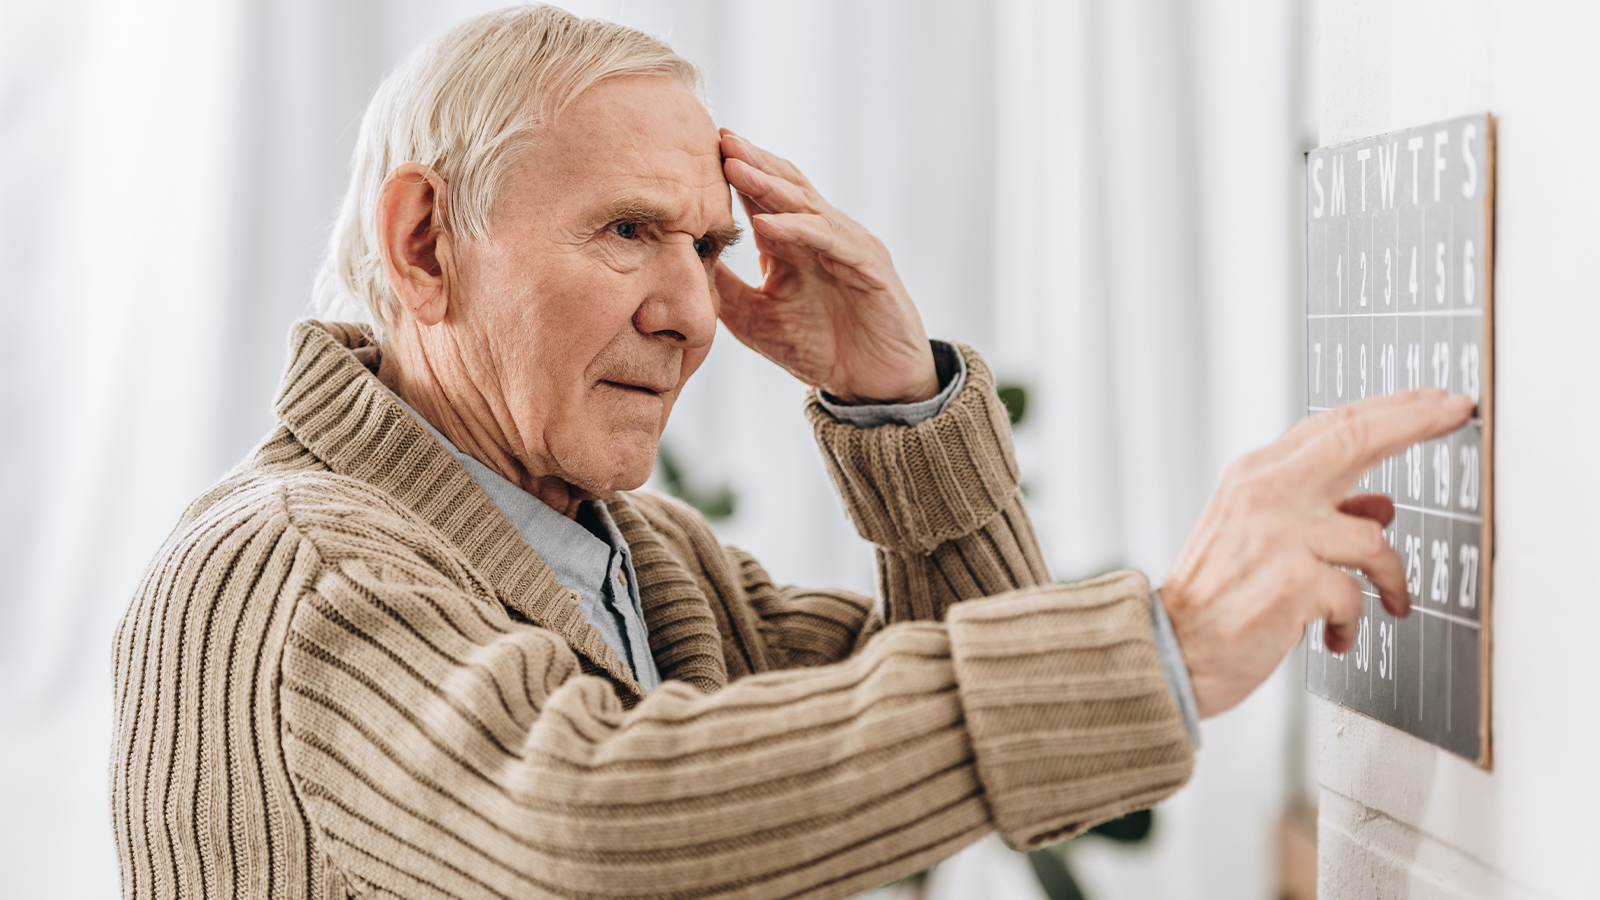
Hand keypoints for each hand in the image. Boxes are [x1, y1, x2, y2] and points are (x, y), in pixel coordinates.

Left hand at [714, 130, 938, 404]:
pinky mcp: (869, 267)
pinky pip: (829, 241)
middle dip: (751, 161)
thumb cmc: (821, 348)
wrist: (875, 384)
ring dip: (767, 185)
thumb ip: (725, 288)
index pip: (762, 197)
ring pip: (805, 205)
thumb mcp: (756, 319)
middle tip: (717, 136)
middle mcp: (823, 235)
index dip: (734, 172)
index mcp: (795, 243)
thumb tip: (680, 262)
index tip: (697, 150)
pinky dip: (797, 230)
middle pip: (784, 186)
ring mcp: (848, 246)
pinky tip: (765, 224)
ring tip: (734, 166)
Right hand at [1161, 389, 1475, 716]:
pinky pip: (1356, 596)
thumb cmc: (1215, 599)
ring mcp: (1279, 536)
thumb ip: (1316, 512)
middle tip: (1455, 413)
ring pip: (1373, 538)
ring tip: (1390, 601)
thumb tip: (1379, 506)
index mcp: (1252, 476)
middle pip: (1354, 439)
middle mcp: (1264, 494)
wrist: (1170, 651)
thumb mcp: (1259, 537)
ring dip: (1391, 577)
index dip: (1392, 409)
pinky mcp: (1293, 583)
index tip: (1436, 401)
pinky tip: (1336, 634)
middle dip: (1414, 420)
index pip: (1331, 426)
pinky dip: (1353, 621)